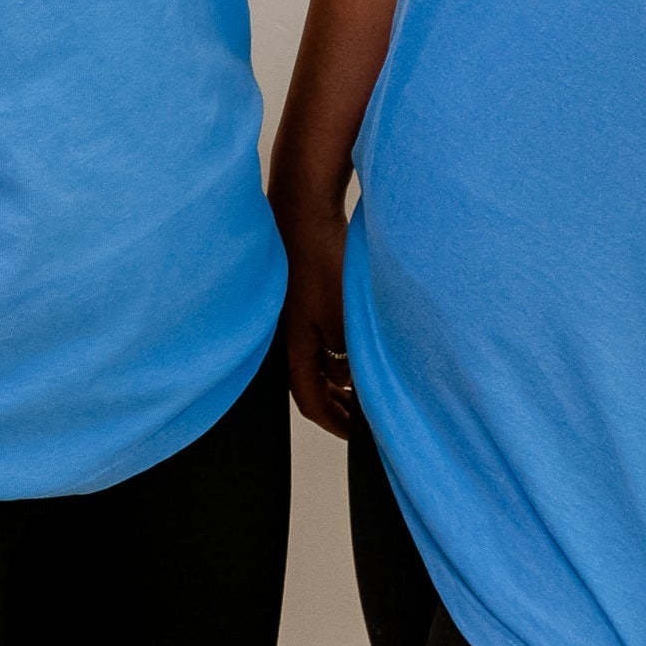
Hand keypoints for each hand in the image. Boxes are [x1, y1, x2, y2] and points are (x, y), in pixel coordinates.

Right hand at [272, 194, 352, 436]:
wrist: (301, 210)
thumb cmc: (320, 261)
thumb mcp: (343, 317)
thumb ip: (348, 356)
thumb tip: (350, 381)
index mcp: (293, 347)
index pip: (310, 401)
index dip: (334, 422)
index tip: (355, 435)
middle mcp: (287, 335)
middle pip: (308, 383)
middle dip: (335, 403)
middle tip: (359, 418)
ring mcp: (292, 314)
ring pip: (313, 358)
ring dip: (335, 376)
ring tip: (359, 385)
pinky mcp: (299, 294)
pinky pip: (315, 335)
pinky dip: (333, 349)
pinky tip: (352, 342)